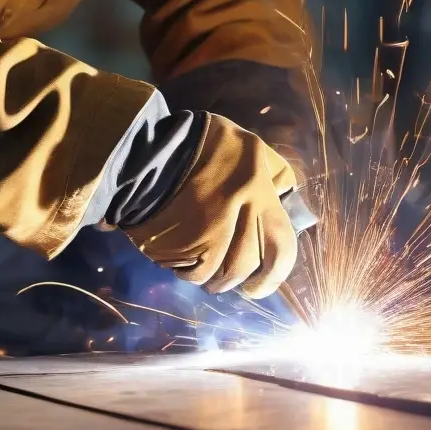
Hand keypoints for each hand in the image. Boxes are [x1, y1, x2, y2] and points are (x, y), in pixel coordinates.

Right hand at [123, 113, 297, 298]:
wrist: (146, 147)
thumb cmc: (202, 142)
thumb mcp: (249, 145)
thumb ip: (272, 175)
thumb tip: (284, 199)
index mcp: (256, 187)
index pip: (281, 244)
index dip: (277, 271)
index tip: (267, 279)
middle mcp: (236, 211)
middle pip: (248, 264)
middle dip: (250, 283)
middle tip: (245, 287)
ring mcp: (205, 230)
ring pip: (219, 273)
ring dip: (215, 277)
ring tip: (207, 266)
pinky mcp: (176, 243)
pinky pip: (191, 271)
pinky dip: (189, 271)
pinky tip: (184, 258)